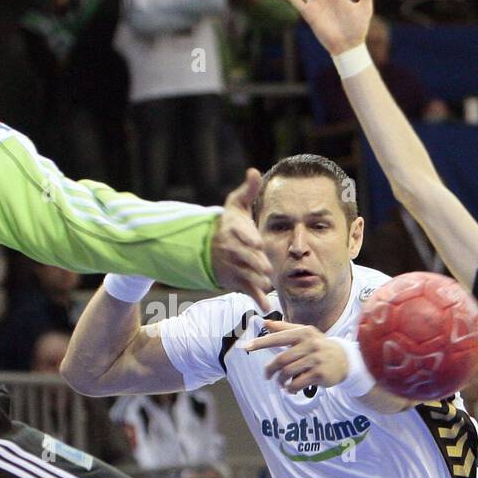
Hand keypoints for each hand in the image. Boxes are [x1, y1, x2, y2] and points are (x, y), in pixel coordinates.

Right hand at [211, 168, 272, 310]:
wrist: (208, 249)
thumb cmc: (228, 224)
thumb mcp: (236, 205)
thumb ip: (248, 190)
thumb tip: (254, 171)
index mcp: (234, 231)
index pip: (242, 236)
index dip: (250, 240)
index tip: (257, 243)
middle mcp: (232, 250)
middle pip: (248, 259)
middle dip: (258, 263)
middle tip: (267, 267)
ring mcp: (234, 267)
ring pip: (250, 275)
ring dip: (260, 279)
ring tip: (269, 280)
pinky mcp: (236, 281)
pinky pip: (248, 291)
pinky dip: (257, 299)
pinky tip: (266, 306)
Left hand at [242, 319, 348, 392]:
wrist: (345, 359)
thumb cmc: (319, 346)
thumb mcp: (305, 333)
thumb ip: (284, 328)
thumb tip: (264, 322)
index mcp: (303, 333)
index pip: (278, 337)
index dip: (261, 342)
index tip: (246, 347)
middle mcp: (310, 344)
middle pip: (281, 360)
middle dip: (270, 370)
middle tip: (267, 376)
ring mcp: (315, 359)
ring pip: (288, 372)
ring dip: (281, 381)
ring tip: (281, 383)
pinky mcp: (320, 374)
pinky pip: (297, 383)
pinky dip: (290, 388)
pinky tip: (291, 389)